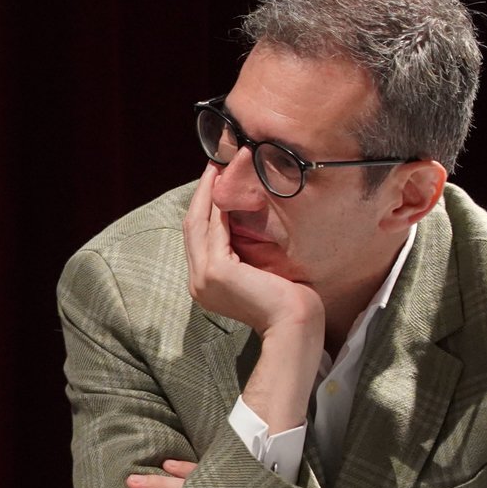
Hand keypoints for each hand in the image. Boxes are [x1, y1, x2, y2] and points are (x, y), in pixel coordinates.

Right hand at [182, 164, 323, 338]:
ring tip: (220, 167)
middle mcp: (197, 280)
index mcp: (205, 282)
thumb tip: (248, 220)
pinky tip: (228, 188)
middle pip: (191, 226)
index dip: (204, 205)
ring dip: (209, 192)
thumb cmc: (288, 301)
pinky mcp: (216, 271)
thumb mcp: (260, 270)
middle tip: (214, 163)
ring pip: (198, 224)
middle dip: (202, 192)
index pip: (198, 236)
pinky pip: (214, 231)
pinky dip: (219, 206)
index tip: (215, 179)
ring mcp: (203, 278)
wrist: (295, 324)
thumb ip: (246, 250)